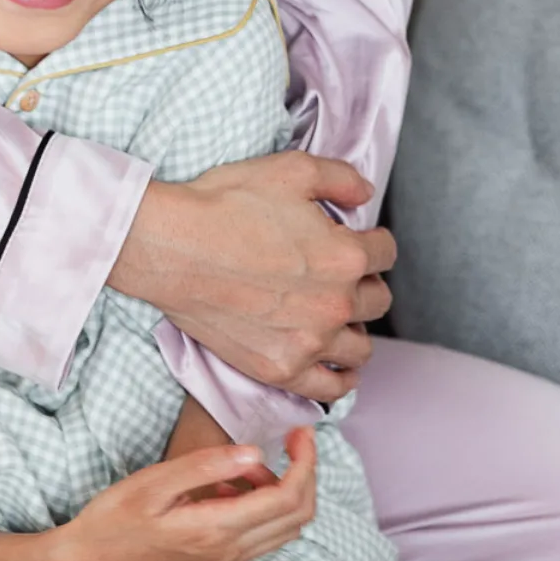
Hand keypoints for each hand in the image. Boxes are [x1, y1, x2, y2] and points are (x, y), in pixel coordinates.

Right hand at [46, 428, 316, 560]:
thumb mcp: (153, 483)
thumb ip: (206, 466)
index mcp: (217, 530)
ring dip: (285, 491)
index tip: (302, 429)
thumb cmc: (113, 520)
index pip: (287, 498)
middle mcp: (230, 553)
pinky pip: (263, 537)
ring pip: (285, 529)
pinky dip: (265, 507)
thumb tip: (255, 451)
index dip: (305, 461)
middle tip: (294, 437)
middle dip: (307, 473)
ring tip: (245, 463)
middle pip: (298, 517)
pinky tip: (232, 486)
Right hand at [112, 153, 391, 393]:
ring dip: (355, 329)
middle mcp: (336, 304)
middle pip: (377, 300)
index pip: (385, 253)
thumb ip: (340, 178)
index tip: (356, 239)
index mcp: (346, 256)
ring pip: (360, 347)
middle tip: (338, 274)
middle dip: (363, 282)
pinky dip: (340, 379)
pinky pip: (330, 390)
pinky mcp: (280, 368)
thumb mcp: (289, 170)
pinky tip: (337, 367)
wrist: (173, 248)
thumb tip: (365, 192)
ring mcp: (309, 342)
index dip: (371, 240)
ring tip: (336, 318)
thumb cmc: (225, 205)